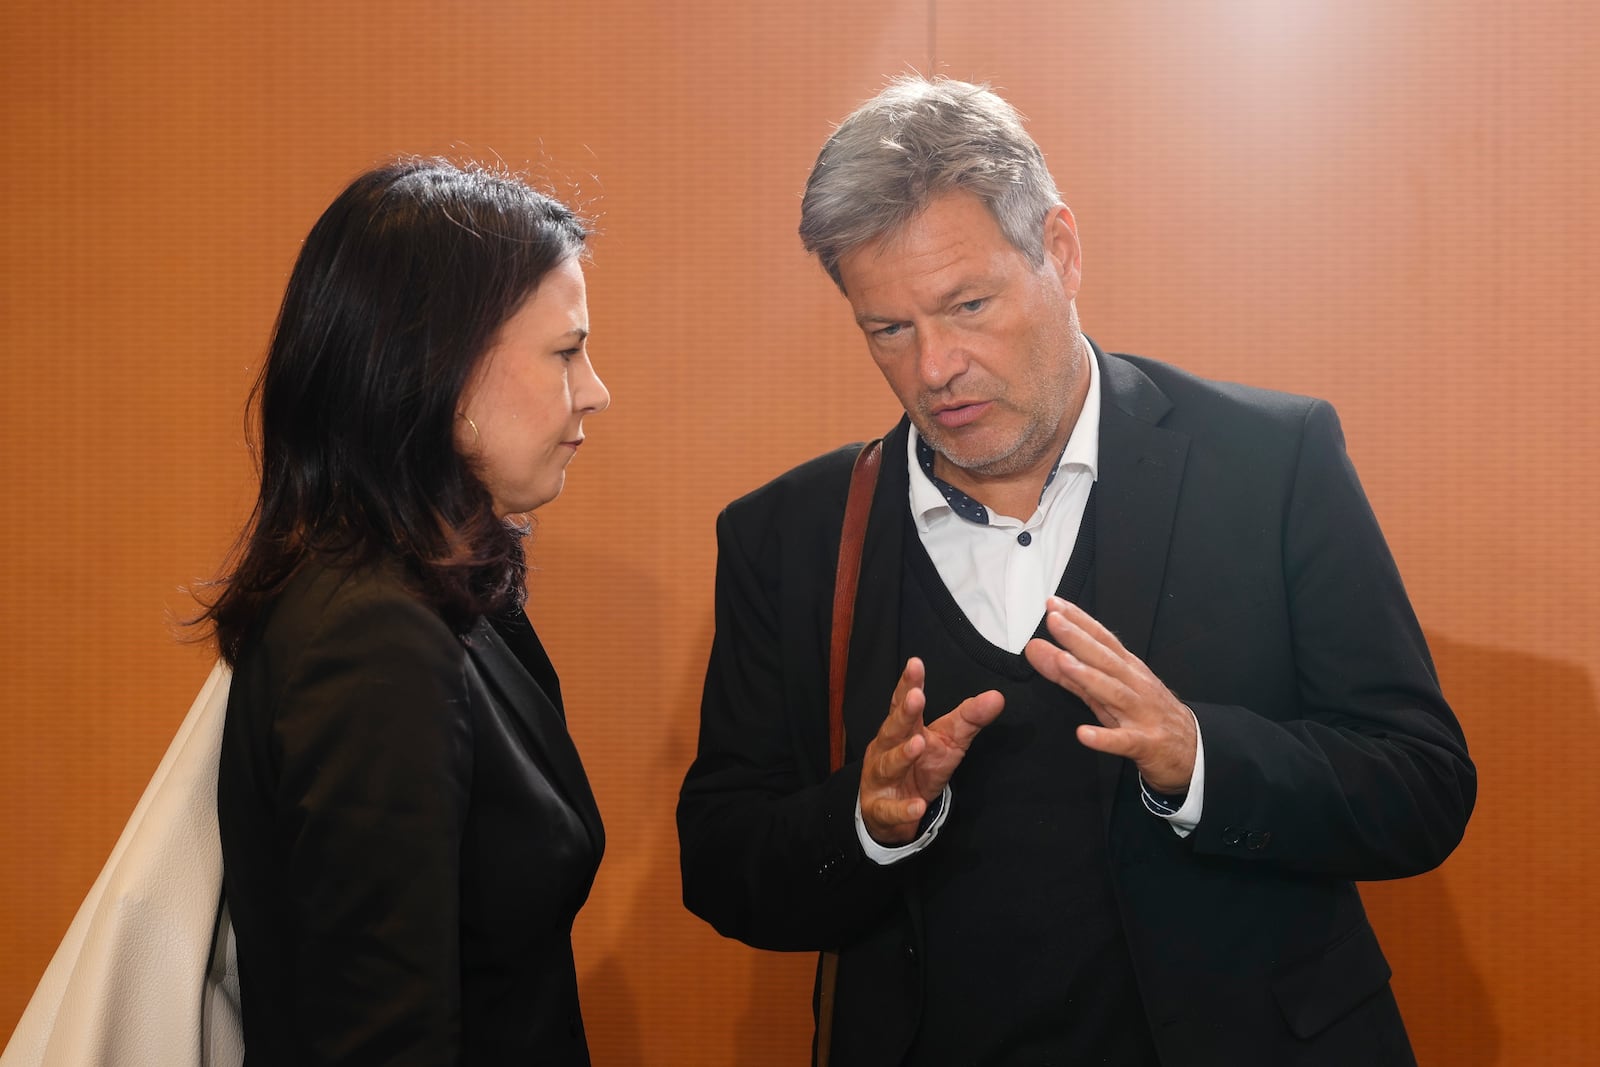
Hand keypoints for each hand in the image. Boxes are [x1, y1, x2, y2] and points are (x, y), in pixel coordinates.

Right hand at [859, 657, 1003, 845]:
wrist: (891, 813)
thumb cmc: (920, 767)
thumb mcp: (948, 741)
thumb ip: (969, 718)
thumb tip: (997, 696)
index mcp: (903, 729)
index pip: (903, 702)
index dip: (909, 684)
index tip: (916, 663)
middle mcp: (886, 748)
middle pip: (893, 728)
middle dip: (903, 714)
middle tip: (916, 698)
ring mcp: (880, 778)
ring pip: (888, 765)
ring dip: (902, 755)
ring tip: (917, 745)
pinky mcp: (880, 809)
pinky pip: (890, 810)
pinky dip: (902, 809)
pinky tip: (916, 805)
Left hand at [1024, 597, 1195, 793]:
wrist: (1190, 749)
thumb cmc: (1144, 714)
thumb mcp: (1105, 693)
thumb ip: (1068, 673)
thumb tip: (1036, 649)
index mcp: (1127, 670)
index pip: (1102, 640)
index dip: (1079, 621)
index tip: (1055, 604)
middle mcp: (1135, 685)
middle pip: (1106, 659)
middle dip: (1079, 639)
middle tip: (1054, 620)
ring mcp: (1142, 714)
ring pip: (1114, 692)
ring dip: (1089, 677)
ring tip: (1064, 662)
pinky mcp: (1145, 743)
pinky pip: (1123, 740)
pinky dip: (1104, 737)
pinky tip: (1083, 734)